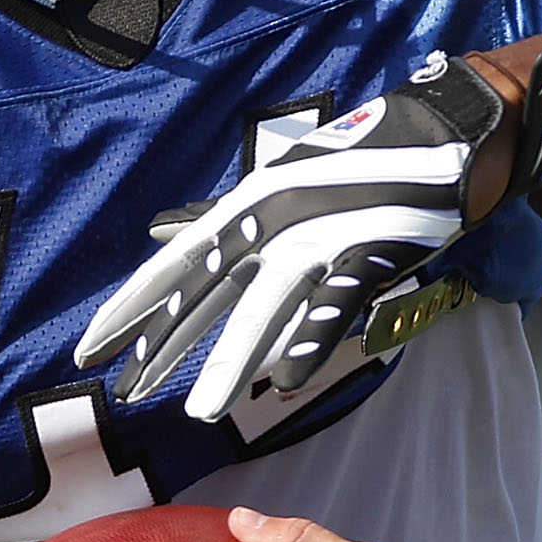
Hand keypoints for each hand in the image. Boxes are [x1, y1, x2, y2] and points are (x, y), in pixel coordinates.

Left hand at [75, 55, 530, 423]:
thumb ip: (227, 217)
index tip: (91, 347)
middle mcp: (276, 216)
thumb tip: (164, 232)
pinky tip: (286, 383)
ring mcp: (324, 233)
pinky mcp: (374, 249)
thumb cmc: (365, 158)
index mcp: (252, 201)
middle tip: (125, 395)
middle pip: (207, 290)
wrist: (450, 129)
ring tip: (201, 412)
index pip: (176, 263)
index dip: (132, 307)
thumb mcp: (285, 180)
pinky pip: (335, 304)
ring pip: (263, 306)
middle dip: (164, 346)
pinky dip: (310, 341)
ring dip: (231, 362)